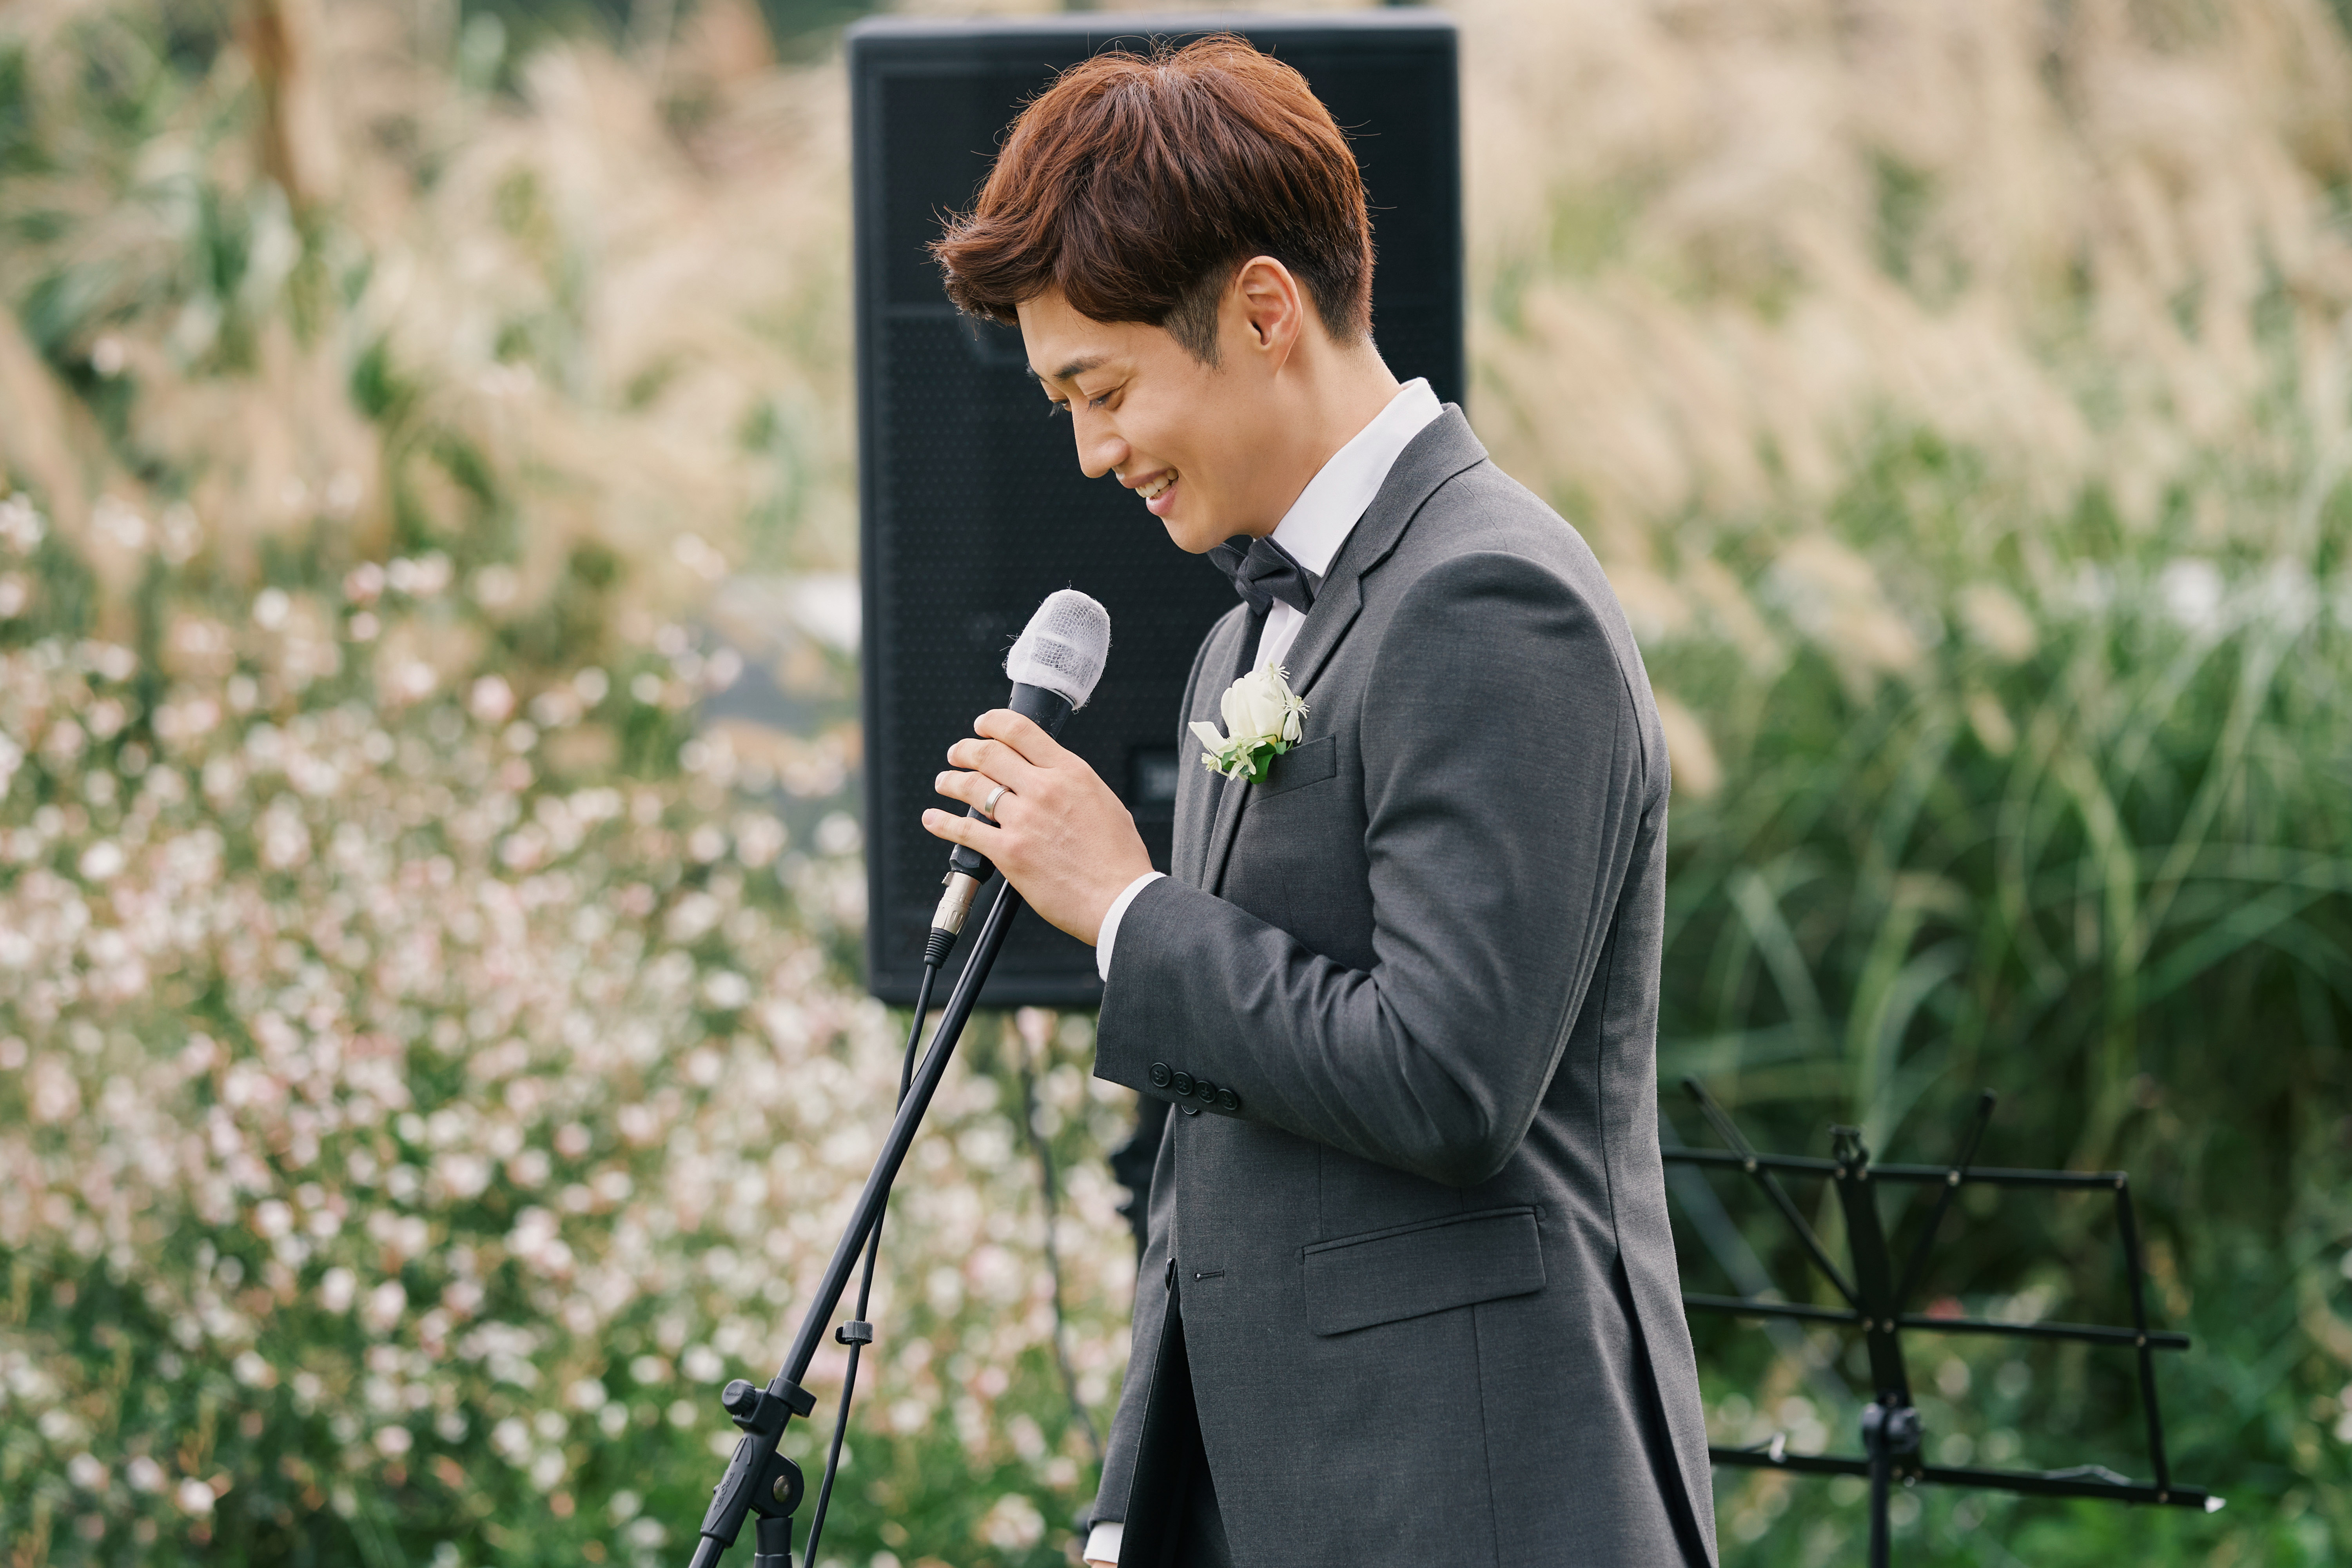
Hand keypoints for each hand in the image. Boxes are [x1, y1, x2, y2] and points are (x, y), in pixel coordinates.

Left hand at [923, 709, 1154, 945]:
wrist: (1120, 900)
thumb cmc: (1119, 859)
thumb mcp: (1105, 803)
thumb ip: (1074, 786)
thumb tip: (1054, 781)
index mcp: (1070, 773)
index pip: (1021, 731)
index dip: (993, 723)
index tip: (982, 725)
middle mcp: (1043, 789)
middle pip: (989, 754)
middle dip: (965, 750)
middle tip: (957, 754)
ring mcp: (1023, 820)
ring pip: (972, 787)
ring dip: (950, 781)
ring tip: (944, 781)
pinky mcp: (1008, 853)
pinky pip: (964, 830)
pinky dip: (942, 823)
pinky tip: (933, 819)